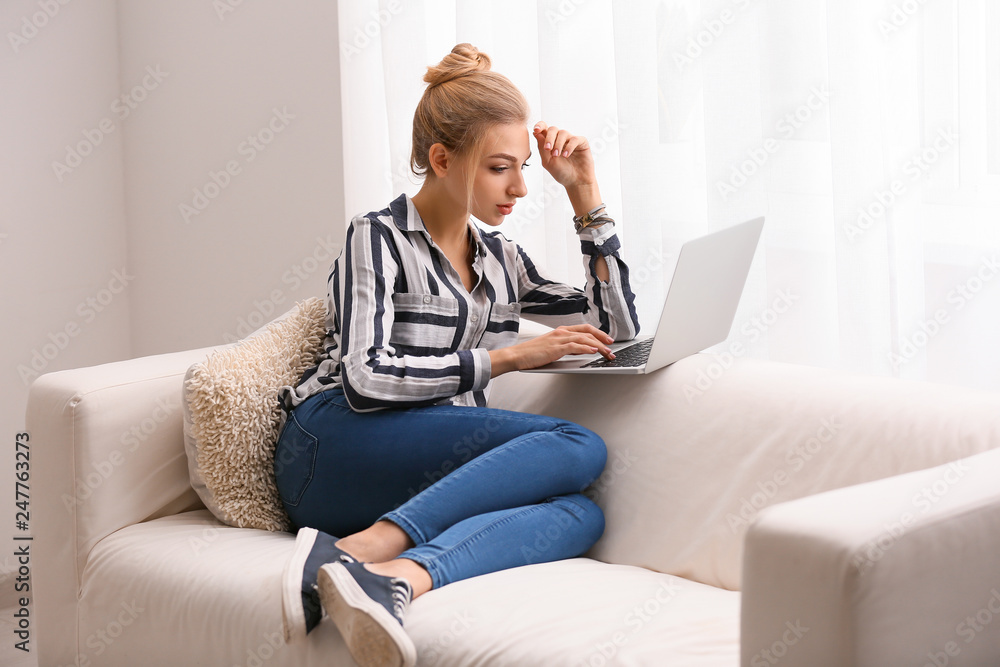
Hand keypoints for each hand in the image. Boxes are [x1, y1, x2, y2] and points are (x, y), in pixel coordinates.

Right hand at [489, 324, 614, 376]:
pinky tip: (594, 351)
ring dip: (598, 346)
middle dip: (602, 339)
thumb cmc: (532, 354)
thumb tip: (581, 352)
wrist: (517, 356)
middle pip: (587, 332)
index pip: (584, 329)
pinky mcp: (555, 348)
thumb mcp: (551, 348)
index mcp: (561, 331)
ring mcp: (558, 339)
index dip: (598, 333)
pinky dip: (586, 348)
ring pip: (584, 339)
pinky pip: (575, 346)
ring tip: (607, 353)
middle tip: (612, 347)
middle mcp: (561, 332)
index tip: (607, 340)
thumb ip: (565, 348)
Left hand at [532, 122, 602, 216]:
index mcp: (550, 142)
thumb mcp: (547, 162)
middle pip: (553, 129)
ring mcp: (571, 140)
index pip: (544, 129)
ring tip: (557, 155)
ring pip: (563, 133)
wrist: (576, 182)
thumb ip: (541, 148)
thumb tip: (536, 133)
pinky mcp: (582, 143)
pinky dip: (569, 146)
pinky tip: (566, 155)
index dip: (539, 126)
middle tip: (547, 149)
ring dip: (558, 144)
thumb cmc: (561, 173)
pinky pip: (575, 139)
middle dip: (549, 137)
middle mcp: (560, 139)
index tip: (536, 130)